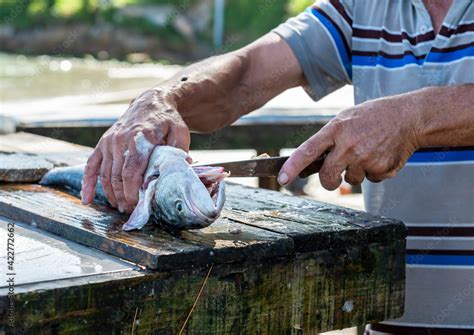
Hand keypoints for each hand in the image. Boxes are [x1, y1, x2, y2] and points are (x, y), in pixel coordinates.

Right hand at [81, 89, 189, 211]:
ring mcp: (109, 142)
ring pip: (105, 174)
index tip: (136, 204)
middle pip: (117, 176)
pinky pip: (91, 165)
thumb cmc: (168, 120)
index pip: (131, 170)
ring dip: (111, 194)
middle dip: (122, 197)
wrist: (151, 103)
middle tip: (130, 210)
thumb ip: (179, 152)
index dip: (132, 190)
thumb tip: (179, 172)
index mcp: (140, 138)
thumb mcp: (180, 132)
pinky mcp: (103, 143)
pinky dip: (87, 183)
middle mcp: (120, 140)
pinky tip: (86, 200)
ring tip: (120, 207)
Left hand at [278, 95, 420, 189]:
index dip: (293, 167)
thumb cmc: (372, 117)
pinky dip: (374, 171)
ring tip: (368, 152)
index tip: (282, 178)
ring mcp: (365, 158)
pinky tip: (381, 155)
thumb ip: (329, 139)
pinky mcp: (381, 169)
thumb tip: (310, 162)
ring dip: (356, 172)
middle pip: (327, 176)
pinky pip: (371, 180)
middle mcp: (348, 145)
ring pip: (351, 180)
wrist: (408, 116)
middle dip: (328, 181)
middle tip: (333, 178)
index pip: (308, 151)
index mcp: (336, 129)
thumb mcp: (346, 119)